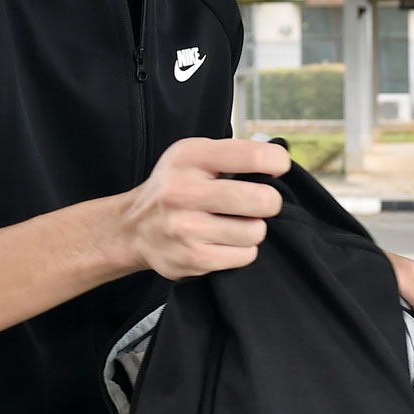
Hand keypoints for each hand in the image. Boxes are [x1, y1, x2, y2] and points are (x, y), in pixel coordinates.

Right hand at [122, 138, 288, 279]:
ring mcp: (186, 229)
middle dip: (269, 202)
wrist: (133, 227)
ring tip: (235, 223)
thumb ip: (233, 154)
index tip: (276, 169)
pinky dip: (242, 250)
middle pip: (262, 200)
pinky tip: (224, 241)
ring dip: (253, 229)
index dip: (278, 163)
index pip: (254, 156)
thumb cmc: (175, 187)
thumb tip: (279, 160)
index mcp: (190, 157)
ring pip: (256, 231)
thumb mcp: (194, 156)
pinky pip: (245, 256)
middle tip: (259, 203)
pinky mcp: (192, 259)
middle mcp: (184, 192)